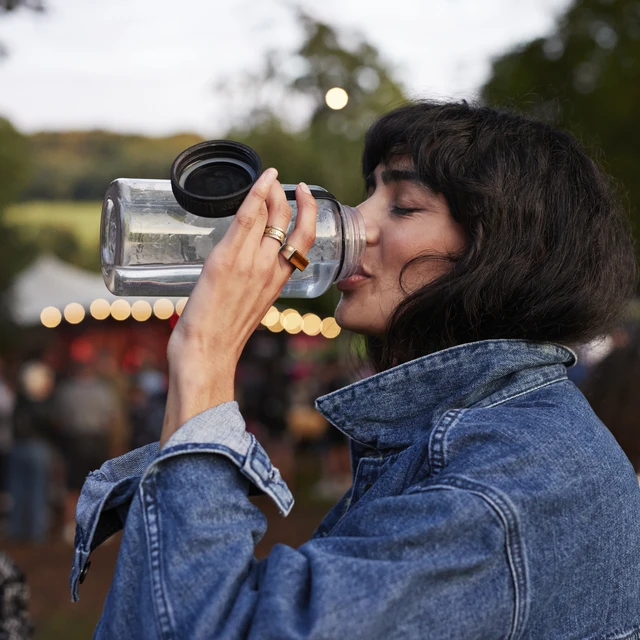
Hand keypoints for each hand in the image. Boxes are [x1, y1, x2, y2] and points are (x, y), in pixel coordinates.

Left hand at [159, 169, 317, 446]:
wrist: (208, 355)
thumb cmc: (223, 338)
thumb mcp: (249, 307)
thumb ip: (251, 284)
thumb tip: (243, 271)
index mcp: (278, 282)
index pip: (304, 240)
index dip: (308, 213)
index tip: (302, 196)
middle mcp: (271, 269)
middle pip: (289, 222)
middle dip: (286, 196)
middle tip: (276, 182)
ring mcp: (251, 263)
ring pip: (270, 216)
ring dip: (271, 191)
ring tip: (268, 178)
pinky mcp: (227, 260)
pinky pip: (247, 219)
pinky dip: (256, 195)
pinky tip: (261, 180)